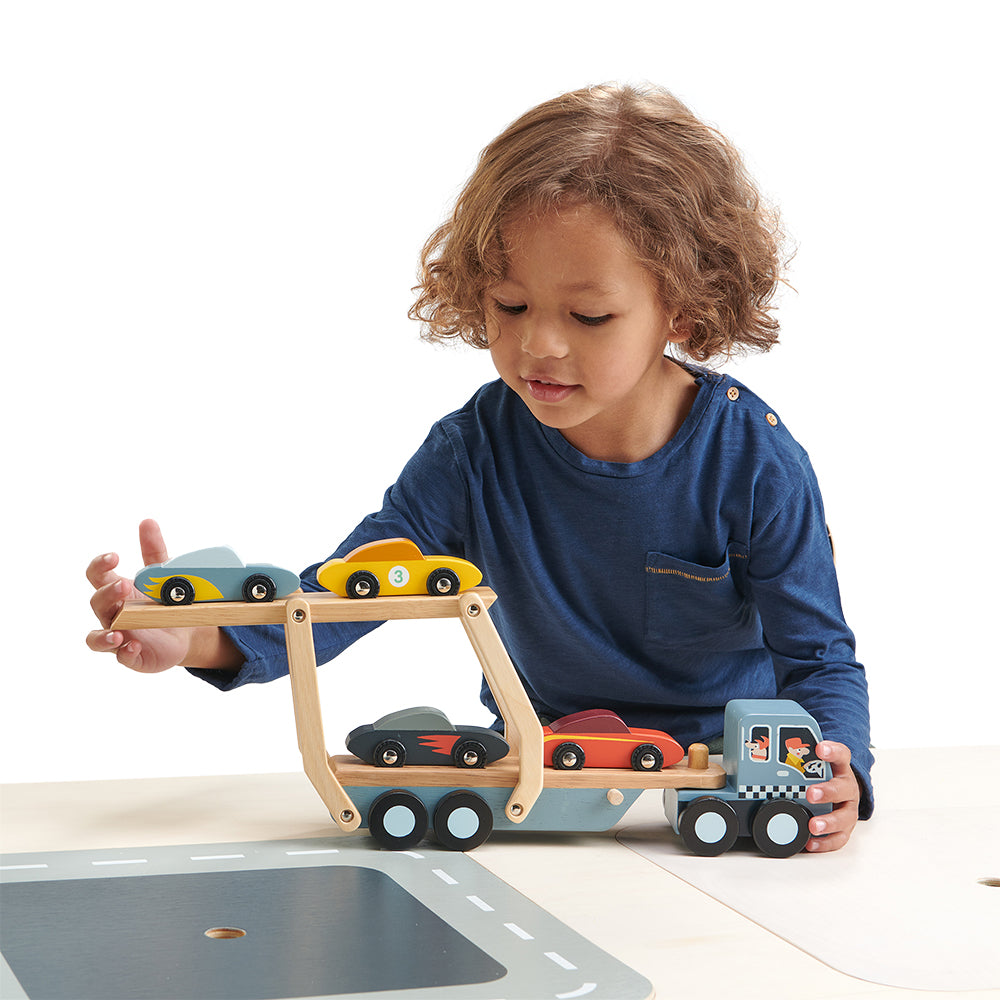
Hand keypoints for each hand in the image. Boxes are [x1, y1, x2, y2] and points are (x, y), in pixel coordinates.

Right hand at [86, 519, 193, 672]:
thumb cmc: (165, 601)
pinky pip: (121, 657)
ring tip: (118, 631)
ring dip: (104, 634)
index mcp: (118, 590)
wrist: (186, 633)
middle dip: (107, 593)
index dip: (100, 565)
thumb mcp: (163, 575)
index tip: (114, 556)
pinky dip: (125, 652)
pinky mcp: (132, 655)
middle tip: (123, 585)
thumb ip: (154, 550)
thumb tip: (147, 521)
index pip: (97, 575)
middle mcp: (113, 613)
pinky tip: (135, 645)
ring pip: (97, 637)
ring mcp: (119, 635)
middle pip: (97, 602)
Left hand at [804, 741, 859, 851]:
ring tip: (813, 825)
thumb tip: (766, 749)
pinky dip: (825, 842)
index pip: (841, 755)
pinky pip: (838, 838)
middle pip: (842, 788)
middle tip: (811, 793)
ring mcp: (848, 809)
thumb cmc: (825, 778)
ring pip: (844, 817)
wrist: (844, 793)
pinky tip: (811, 842)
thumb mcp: (816, 764)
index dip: (832, 751)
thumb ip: (799, 758)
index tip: (820, 748)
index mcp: (840, 769)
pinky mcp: (845, 828)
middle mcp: (846, 788)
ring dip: (828, 821)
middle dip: (826, 792)